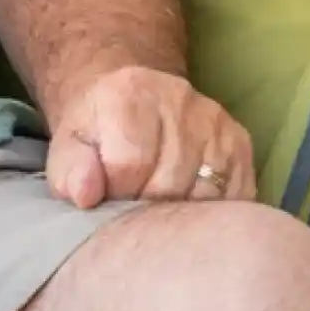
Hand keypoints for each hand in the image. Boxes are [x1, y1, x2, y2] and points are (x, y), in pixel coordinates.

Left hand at [43, 66, 255, 209]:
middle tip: (132, 208)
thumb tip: (85, 195)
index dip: (116, 194)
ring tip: (157, 208)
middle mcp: (180, 102)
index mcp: (130, 96)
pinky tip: (188, 208)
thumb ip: (69, 171)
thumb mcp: (69, 146)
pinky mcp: (240, 143)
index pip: (130, 165)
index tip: (107, 197)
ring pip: (204, 195)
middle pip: (169, 184)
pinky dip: (210, 213)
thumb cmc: (97, 131)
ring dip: (179, 214)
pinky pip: (234, 196)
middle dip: (146, 208)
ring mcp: (216, 123)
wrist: (132, 98)